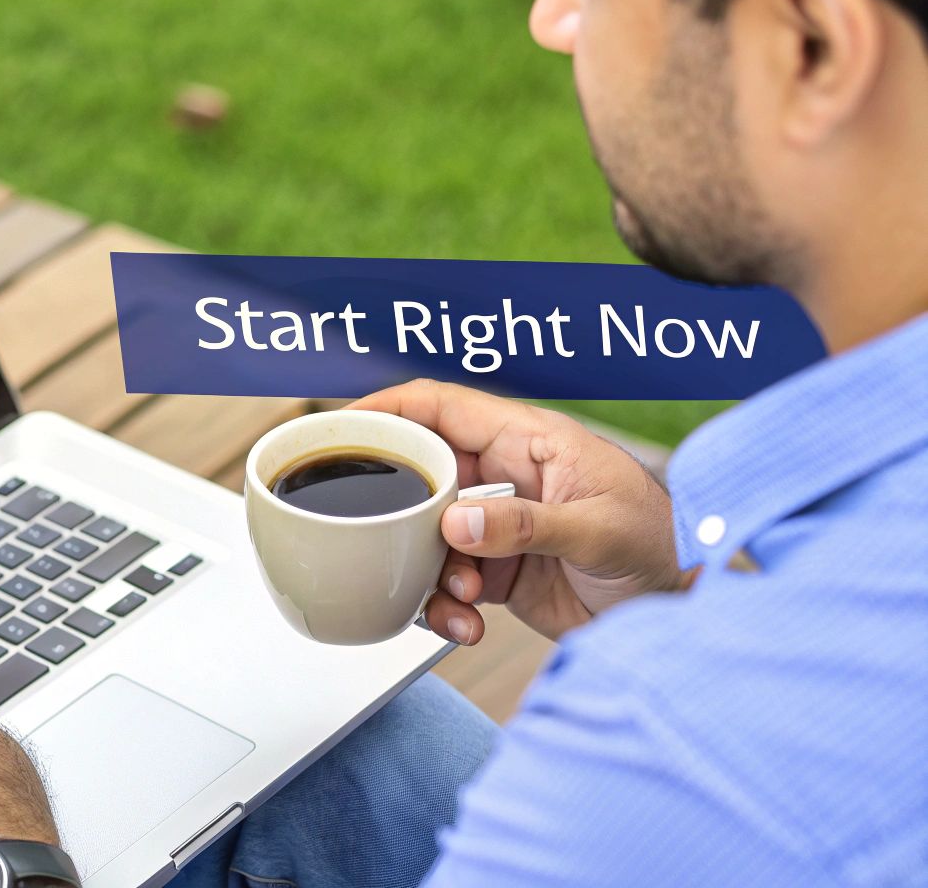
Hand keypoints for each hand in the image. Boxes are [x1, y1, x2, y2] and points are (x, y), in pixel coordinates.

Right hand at [348, 380, 679, 642]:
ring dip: (428, 572)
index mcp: (528, 441)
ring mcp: (499, 526)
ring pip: (426, 537)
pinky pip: (447, 581)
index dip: (388, 409)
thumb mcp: (597, 528)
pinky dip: (446, 607)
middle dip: (402, 514)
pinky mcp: (499, 571)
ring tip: (462, 597)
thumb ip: (525, 524)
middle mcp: (506, 478)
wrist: (688, 610)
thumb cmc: (665, 544)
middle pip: (421, 477)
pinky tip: (469, 624)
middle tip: (387, 539)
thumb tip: (456, 524)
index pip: (442, 407)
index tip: (343, 427)